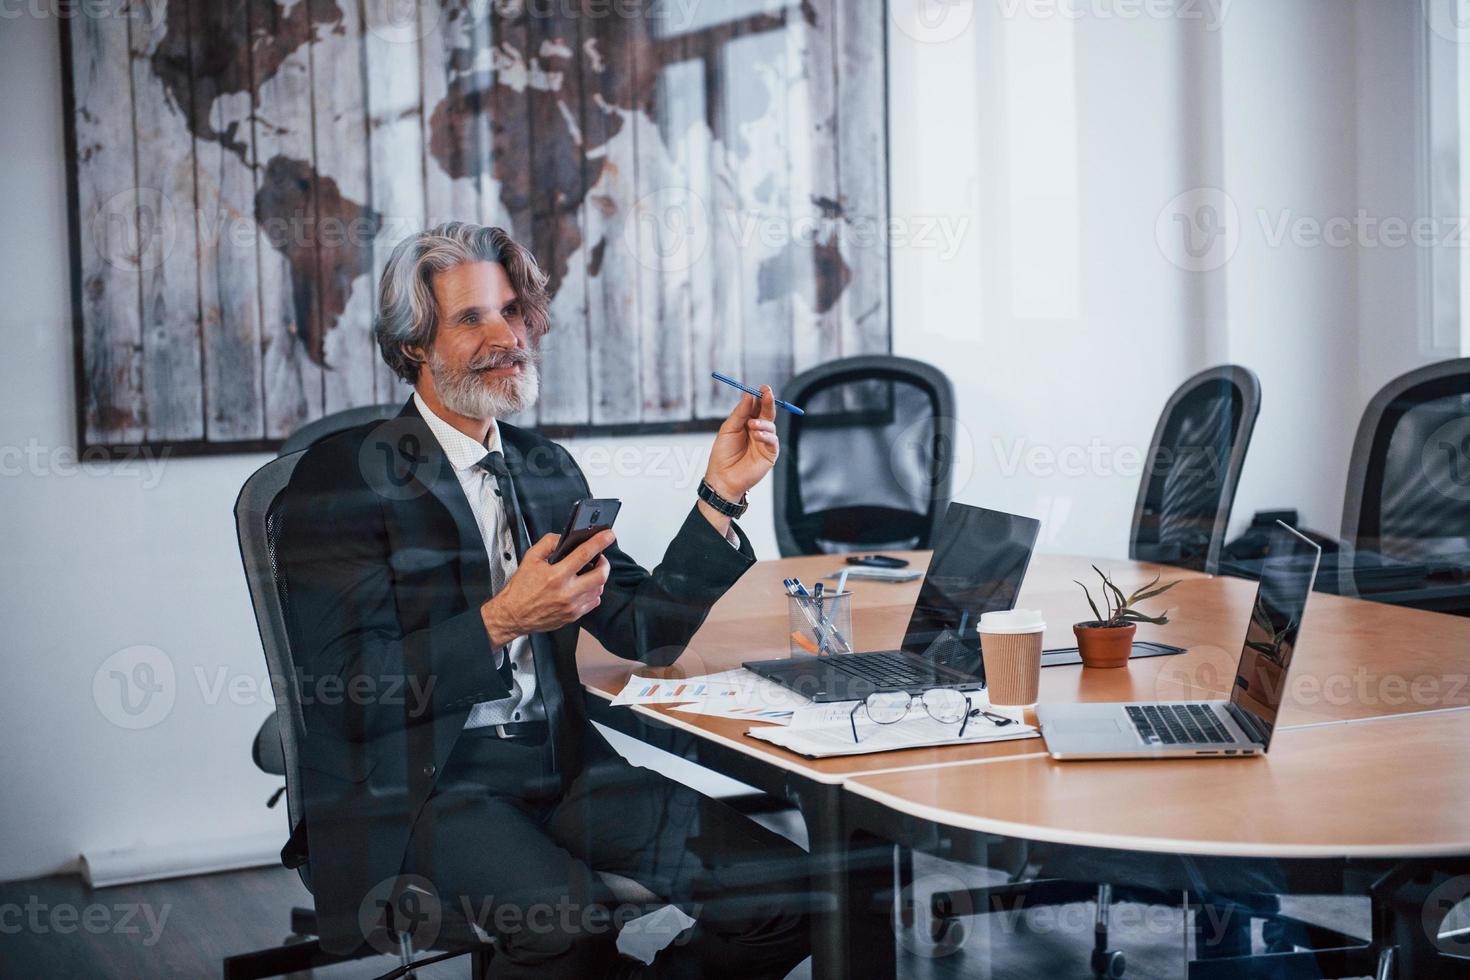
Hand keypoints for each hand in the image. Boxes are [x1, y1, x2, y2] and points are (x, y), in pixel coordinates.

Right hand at [480, 531, 614, 645]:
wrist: (513, 615)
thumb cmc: (521, 588)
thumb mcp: (530, 558)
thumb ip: (548, 543)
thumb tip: (564, 537)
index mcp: (556, 575)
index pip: (585, 554)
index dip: (599, 542)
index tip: (608, 535)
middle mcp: (567, 592)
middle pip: (600, 575)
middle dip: (604, 563)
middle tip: (600, 558)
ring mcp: (572, 606)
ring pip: (599, 589)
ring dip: (598, 577)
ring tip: (590, 572)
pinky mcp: (574, 616)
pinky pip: (594, 602)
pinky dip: (593, 592)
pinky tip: (585, 587)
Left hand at [703, 384, 778, 501]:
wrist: (723, 477)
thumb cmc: (723, 454)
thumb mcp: (729, 428)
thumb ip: (740, 412)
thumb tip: (750, 395)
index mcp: (747, 423)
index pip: (757, 406)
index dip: (760, 397)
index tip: (762, 388)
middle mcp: (757, 430)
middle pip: (767, 413)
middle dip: (768, 402)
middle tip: (767, 392)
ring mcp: (764, 442)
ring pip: (771, 425)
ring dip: (763, 422)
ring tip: (752, 425)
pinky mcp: (770, 454)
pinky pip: (773, 441)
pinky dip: (766, 436)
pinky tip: (757, 435)